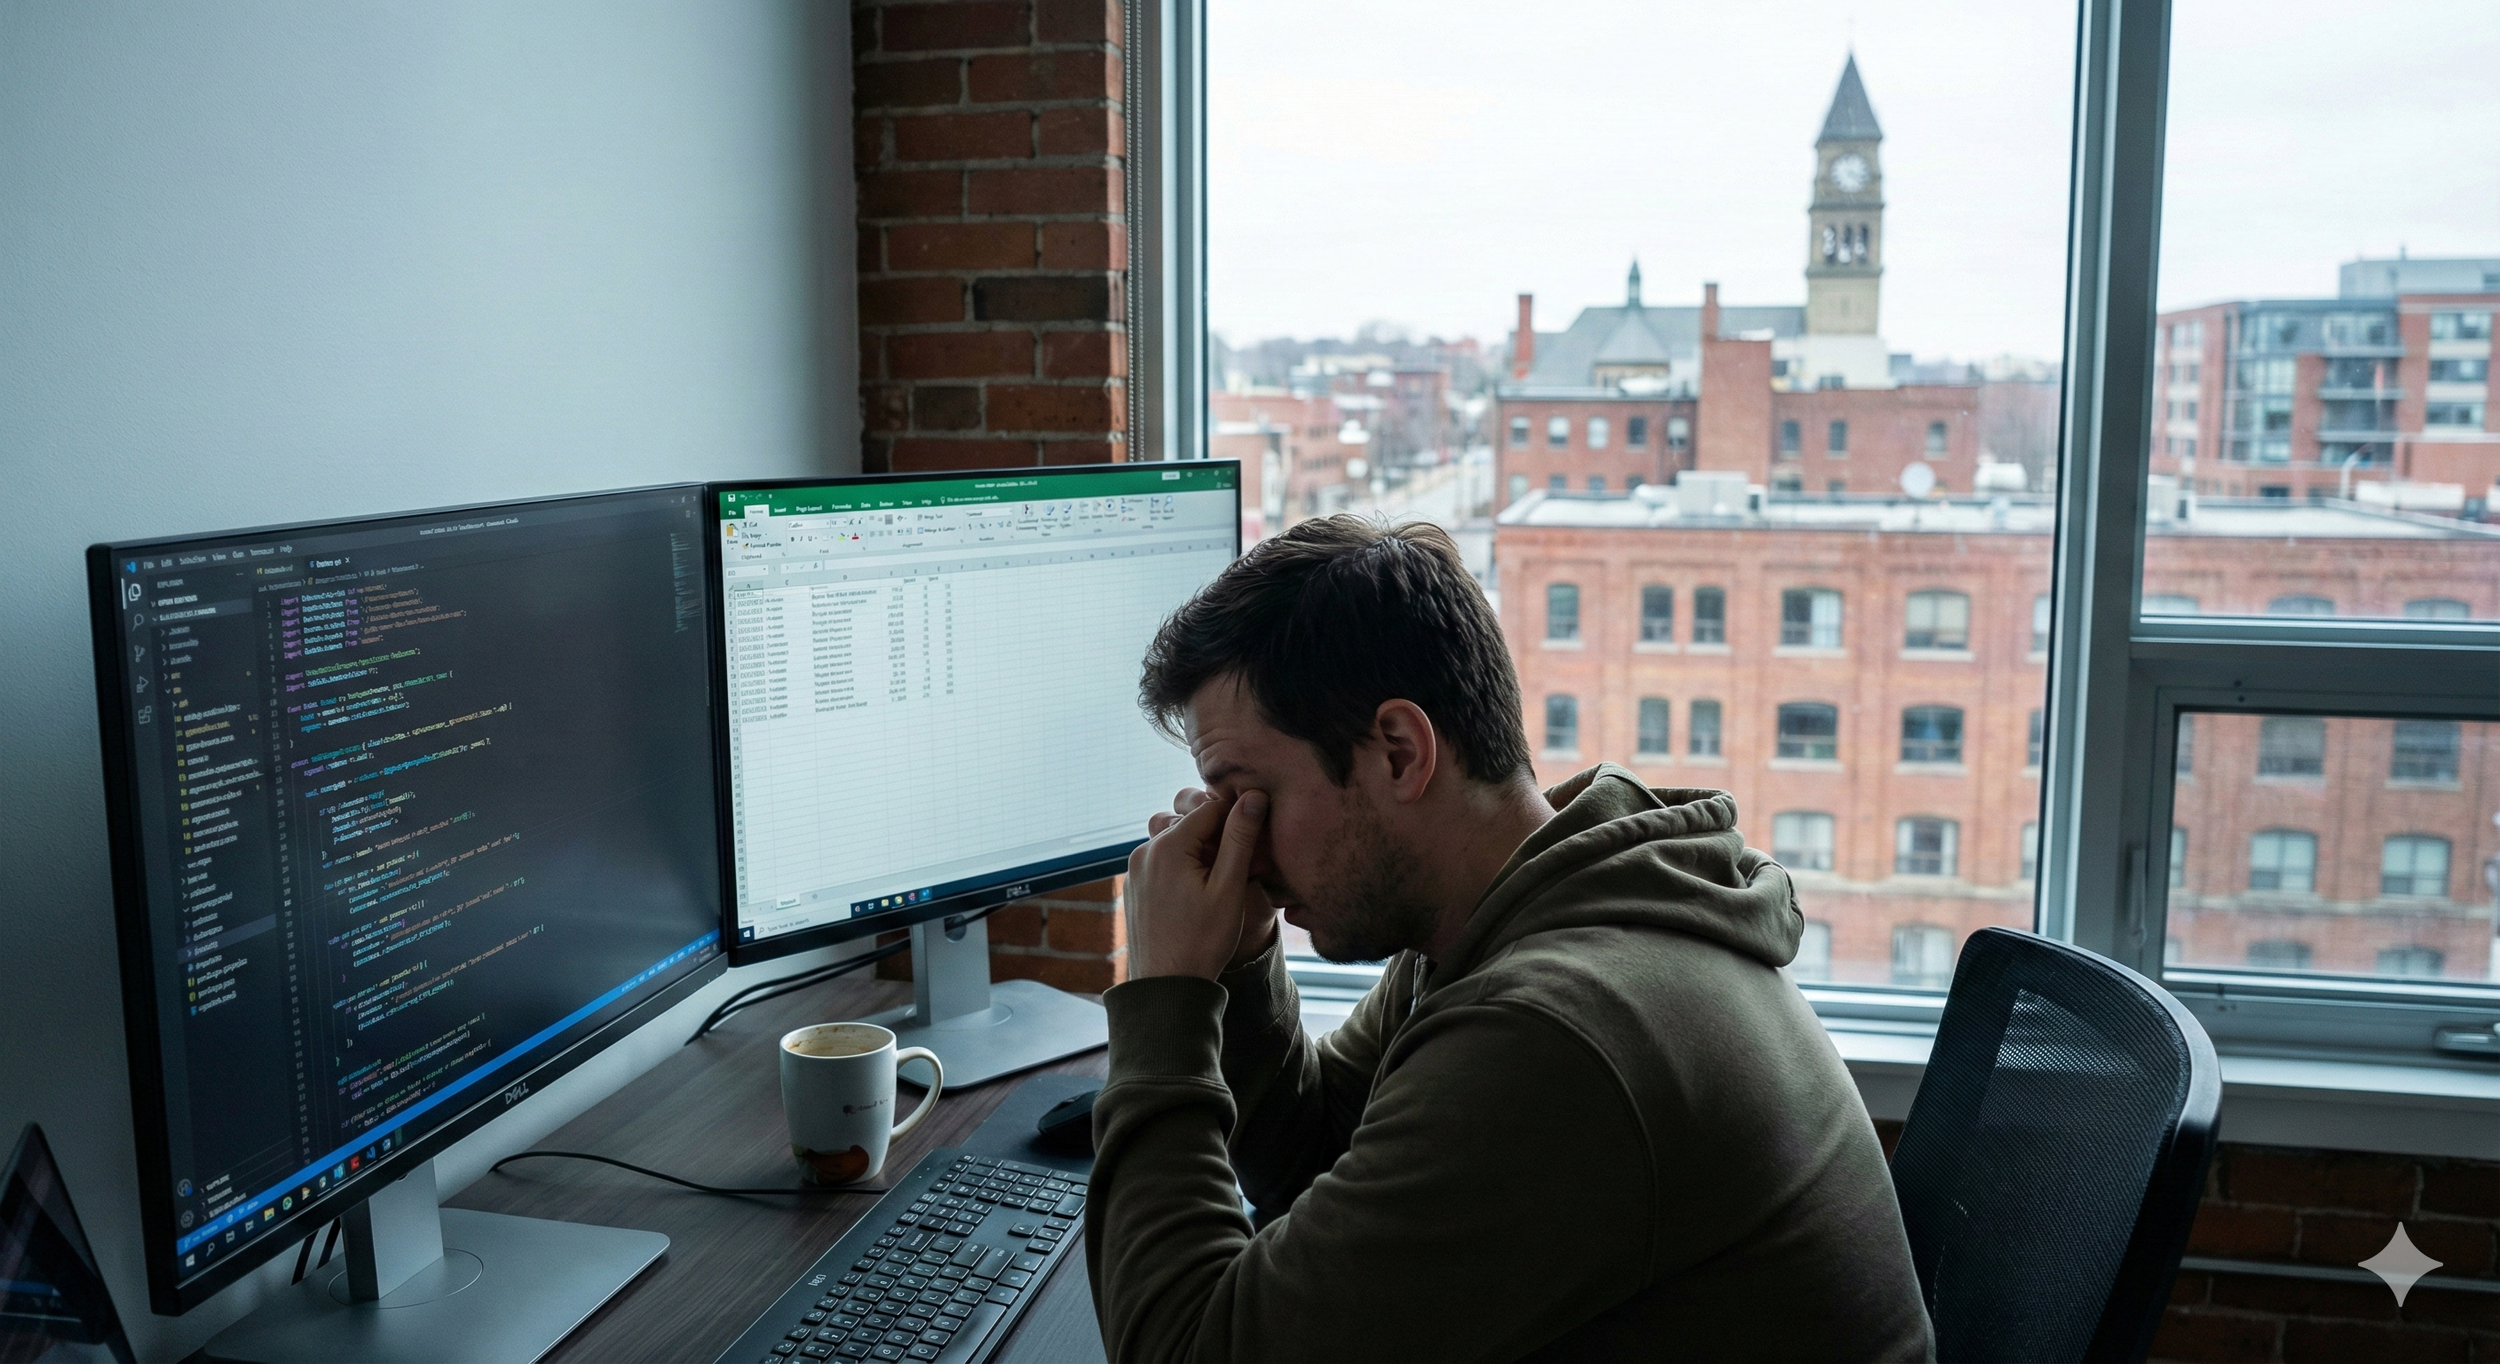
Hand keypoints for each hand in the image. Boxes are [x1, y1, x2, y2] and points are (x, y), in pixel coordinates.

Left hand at [1126, 788, 1268, 979]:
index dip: (1238, 821)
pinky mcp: (1134, 886)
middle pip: (1191, 824)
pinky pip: (1162, 862)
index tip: (1254, 845)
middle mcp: (1144, 851)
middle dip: (1218, 839)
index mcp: (1167, 846)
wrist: (1167, 987)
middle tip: (1241, 869)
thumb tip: (1253, 796)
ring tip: (1219, 884)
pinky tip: (1199, 896)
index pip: (1211, 808)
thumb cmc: (1202, 941)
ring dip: (1200, 854)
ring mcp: (1135, 869)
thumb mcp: (1229, 887)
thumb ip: (1240, 838)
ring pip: (1176, 843)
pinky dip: (1183, 869)